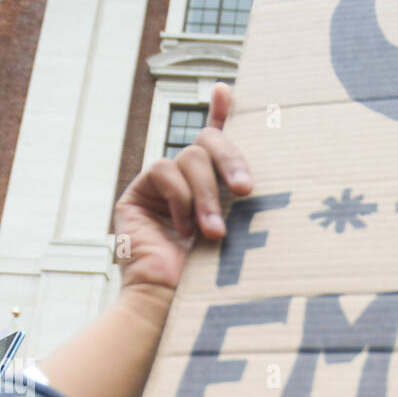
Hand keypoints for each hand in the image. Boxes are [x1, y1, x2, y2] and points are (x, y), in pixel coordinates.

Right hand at [113, 82, 252, 292]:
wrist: (172, 306)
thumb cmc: (214, 282)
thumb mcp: (241, 236)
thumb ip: (243, 205)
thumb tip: (259, 182)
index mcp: (213, 189)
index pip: (217, 143)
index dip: (221, 113)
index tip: (226, 90)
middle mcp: (186, 182)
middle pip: (208, 141)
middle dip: (231, 159)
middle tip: (247, 190)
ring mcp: (160, 186)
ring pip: (189, 156)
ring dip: (207, 194)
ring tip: (215, 233)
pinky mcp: (138, 194)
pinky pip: (164, 171)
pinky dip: (180, 198)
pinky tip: (184, 230)